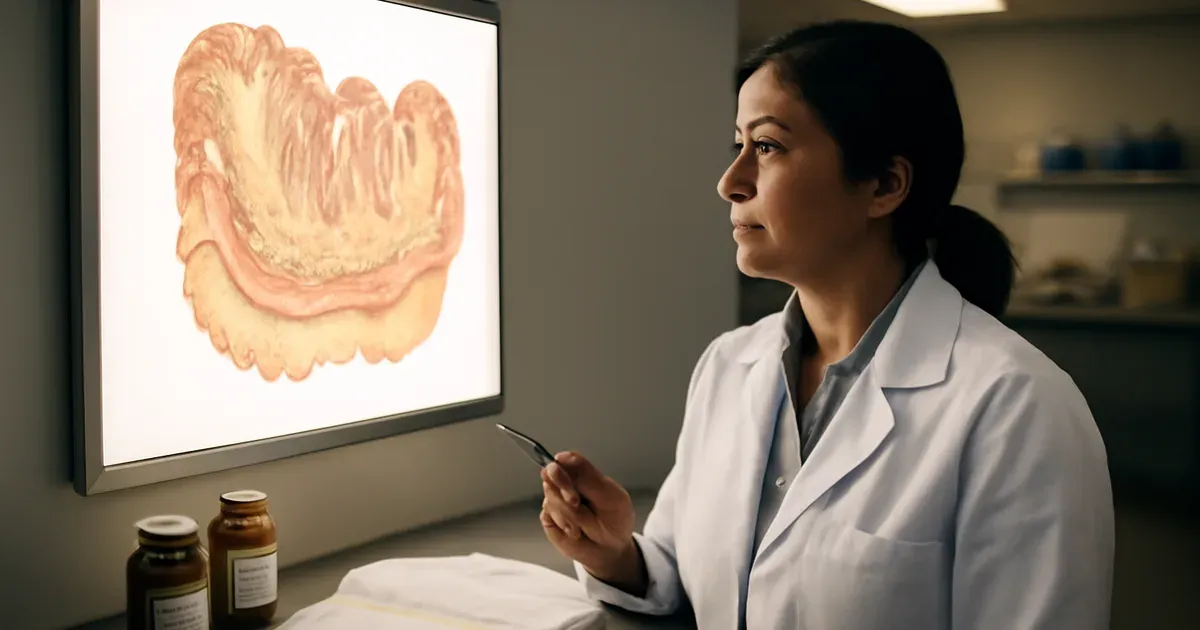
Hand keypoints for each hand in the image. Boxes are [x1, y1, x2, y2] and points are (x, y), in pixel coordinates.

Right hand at [540, 451, 641, 586]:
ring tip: (585, 525)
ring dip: (569, 514)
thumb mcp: (610, 496)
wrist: (612, 550)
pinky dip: (564, 525)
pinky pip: (547, 515)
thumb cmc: (615, 520)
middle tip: (576, 503)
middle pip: (551, 475)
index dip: (561, 471)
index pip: (564, 461)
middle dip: (565, 492)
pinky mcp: (549, 518)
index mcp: (582, 473)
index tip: (571, 482)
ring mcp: (556, 500)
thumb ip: (588, 477)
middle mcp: (566, 484)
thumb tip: (563, 456)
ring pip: (550, 498)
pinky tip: (576, 532)